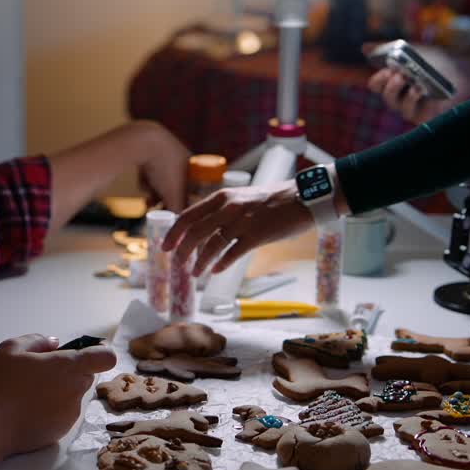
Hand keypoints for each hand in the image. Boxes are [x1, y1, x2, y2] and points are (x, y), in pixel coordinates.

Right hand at [0, 334, 115, 455]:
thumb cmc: (0, 382)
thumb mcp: (11, 348)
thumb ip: (37, 341)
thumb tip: (54, 344)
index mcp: (69, 366)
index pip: (106, 358)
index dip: (98, 354)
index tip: (82, 354)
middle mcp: (76, 391)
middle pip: (87, 377)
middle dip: (70, 373)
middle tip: (41, 374)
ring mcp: (70, 414)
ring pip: (73, 397)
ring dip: (60, 393)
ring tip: (29, 395)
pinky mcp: (61, 432)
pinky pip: (62, 415)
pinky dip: (51, 411)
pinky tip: (28, 411)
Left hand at [132, 120, 191, 210]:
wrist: (143, 142)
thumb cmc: (163, 168)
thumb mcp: (173, 195)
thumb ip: (177, 211)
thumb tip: (178, 225)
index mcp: (195, 168)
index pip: (193, 193)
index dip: (182, 206)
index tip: (172, 215)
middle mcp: (184, 160)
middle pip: (176, 189)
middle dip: (165, 202)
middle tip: (157, 210)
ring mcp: (167, 154)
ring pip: (162, 183)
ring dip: (154, 193)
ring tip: (147, 202)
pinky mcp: (151, 152)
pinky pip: (151, 173)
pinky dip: (147, 180)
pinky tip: (142, 180)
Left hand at [162, 180, 313, 276]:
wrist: (303, 198)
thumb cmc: (273, 199)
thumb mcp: (241, 197)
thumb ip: (222, 209)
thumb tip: (202, 226)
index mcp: (222, 196)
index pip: (188, 215)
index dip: (174, 233)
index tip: (165, 246)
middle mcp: (228, 207)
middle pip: (195, 232)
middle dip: (182, 250)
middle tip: (178, 263)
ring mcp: (242, 221)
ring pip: (211, 245)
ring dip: (200, 261)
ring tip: (195, 273)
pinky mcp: (257, 235)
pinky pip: (232, 253)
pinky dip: (221, 263)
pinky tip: (215, 271)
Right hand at [362, 42, 469, 122]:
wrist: (468, 67)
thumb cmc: (441, 60)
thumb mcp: (414, 50)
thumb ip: (389, 48)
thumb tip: (364, 48)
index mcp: (397, 82)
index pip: (377, 85)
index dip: (378, 79)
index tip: (383, 70)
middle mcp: (403, 96)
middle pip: (385, 96)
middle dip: (387, 84)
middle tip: (394, 73)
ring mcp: (415, 108)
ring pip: (397, 105)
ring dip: (398, 91)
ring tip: (405, 78)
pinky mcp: (426, 116)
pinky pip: (412, 112)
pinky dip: (412, 99)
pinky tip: (418, 89)